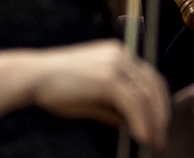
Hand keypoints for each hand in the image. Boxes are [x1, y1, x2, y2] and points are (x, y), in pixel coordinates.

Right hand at [30, 39, 169, 147]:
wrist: (33, 77)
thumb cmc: (56, 86)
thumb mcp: (91, 96)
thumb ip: (113, 107)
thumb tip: (132, 124)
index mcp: (118, 53)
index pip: (149, 77)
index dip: (158, 101)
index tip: (159, 122)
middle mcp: (121, 55)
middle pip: (153, 84)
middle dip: (160, 112)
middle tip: (160, 136)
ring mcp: (116, 65)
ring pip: (146, 95)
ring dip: (153, 121)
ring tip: (153, 140)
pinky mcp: (109, 78)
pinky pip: (134, 103)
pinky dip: (141, 122)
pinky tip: (141, 136)